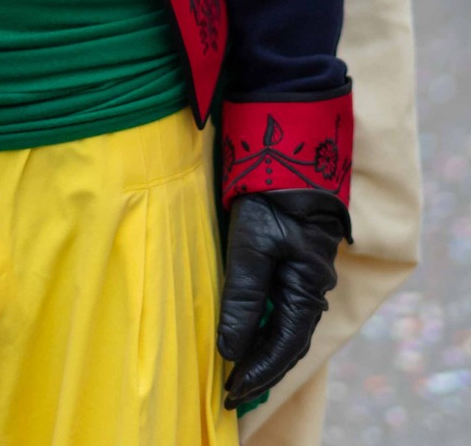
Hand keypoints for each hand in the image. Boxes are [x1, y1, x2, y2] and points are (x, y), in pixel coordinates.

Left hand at [218, 191, 347, 409]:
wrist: (286, 149)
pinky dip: (262, 323)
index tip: (231, 393)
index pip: (284, 347)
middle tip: (231, 391)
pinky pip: (279, 303)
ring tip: (235, 369)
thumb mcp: (252, 245)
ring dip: (261, 347)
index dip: (258, 373)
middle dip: (260, 367)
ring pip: (284, 323)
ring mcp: (303, 272)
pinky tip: (245, 329)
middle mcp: (311, 286)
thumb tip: (230, 351)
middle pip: (287, 340)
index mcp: (308, 288)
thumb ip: (242, 298)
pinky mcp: (291, 256)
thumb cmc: (270, 196)